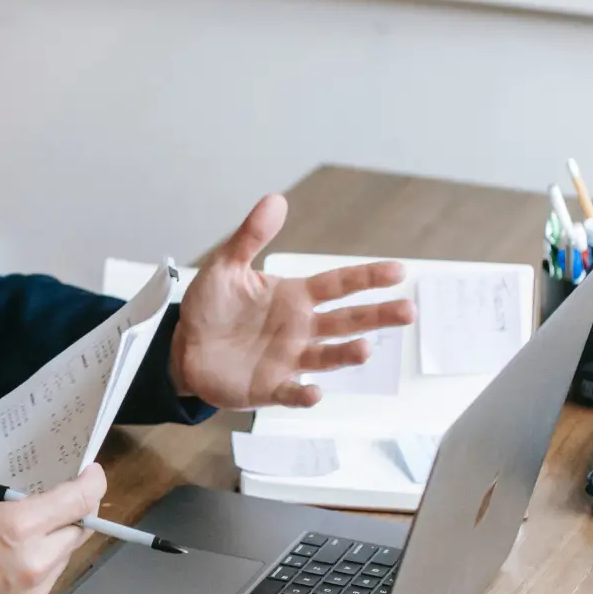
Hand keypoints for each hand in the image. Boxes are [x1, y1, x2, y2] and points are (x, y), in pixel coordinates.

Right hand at [0, 464, 105, 593]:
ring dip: (55, 541)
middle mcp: (33, 561)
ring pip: (65, 556)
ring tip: (23, 538)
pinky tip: (13, 561)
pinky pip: (49, 579)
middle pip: (79, 530)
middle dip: (72, 514)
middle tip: (60, 505)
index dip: (92, 484)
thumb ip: (15, 502)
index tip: (92, 477)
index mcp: (18, 527)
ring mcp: (33, 590)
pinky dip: (40, 565)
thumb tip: (42, 499)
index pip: (77, 501)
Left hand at [170, 193, 414, 408]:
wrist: (184, 347)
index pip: (339, 284)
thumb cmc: (211, 307)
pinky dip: (304, 393)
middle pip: (347, 321)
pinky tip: (314, 391)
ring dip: (347, 354)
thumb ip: (251, 236)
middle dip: (378, 316)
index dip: (367, 277)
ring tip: (366, 348)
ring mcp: (289, 360)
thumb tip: (276, 200)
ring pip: (327, 357)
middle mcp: (300, 329)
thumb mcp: (226, 266)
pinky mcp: (270, 387)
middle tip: (408, 311)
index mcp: (295, 297)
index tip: (398, 271)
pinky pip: (291, 393)